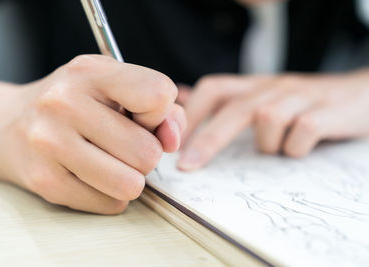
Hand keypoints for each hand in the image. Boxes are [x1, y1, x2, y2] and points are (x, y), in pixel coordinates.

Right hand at [0, 55, 184, 213]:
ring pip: (131, 184)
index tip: (142, 118)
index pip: (158, 95)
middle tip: (123, 146)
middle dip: (145, 155)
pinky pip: (110, 204)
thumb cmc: (73, 105)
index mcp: (90, 72)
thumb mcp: (113, 88)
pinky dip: (110, 195)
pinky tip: (91, 177)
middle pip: (147, 152)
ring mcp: (50, 143)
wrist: (7, 125)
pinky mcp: (45, 181)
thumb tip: (172, 141)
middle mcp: (65, 103)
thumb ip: (160, 108)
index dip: (161, 114)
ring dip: (130, 179)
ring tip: (110, 163)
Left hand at [177, 71, 368, 170]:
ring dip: (266, 144)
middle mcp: (273, 87)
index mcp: (254, 86)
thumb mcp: (265, 99)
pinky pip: (302, 129)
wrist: (361, 94)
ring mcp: (301, 97)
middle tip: (188, 167)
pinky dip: (295, 147)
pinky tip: (299, 151)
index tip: (175, 145)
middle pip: (234, 108)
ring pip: (268, 118)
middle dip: (208, 139)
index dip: (191, 115)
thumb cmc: (303, 104)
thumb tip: (186, 106)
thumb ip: (229, 105)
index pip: (214, 88)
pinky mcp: (327, 111)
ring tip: (277, 151)